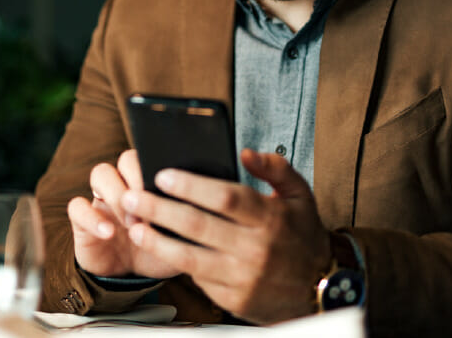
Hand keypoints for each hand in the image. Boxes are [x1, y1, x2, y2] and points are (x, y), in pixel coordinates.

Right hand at [66, 149, 182, 279]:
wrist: (133, 279)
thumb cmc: (161, 251)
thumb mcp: (181, 237)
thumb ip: (190, 219)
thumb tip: (207, 203)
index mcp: (149, 183)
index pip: (152, 156)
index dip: (157, 168)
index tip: (168, 189)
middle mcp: (125, 184)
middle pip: (125, 159)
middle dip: (138, 180)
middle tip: (149, 207)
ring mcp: (102, 199)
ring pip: (101, 173)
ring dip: (117, 194)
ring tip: (131, 222)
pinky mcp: (82, 219)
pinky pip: (77, 207)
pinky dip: (92, 217)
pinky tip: (109, 233)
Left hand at [120, 149, 331, 323]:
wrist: (319, 290)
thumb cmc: (303, 236)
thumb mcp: (300, 195)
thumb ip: (275, 168)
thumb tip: (245, 152)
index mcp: (271, 218)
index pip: (225, 198)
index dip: (191, 186)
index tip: (163, 175)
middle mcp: (256, 249)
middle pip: (198, 225)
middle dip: (159, 209)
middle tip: (132, 196)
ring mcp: (243, 277)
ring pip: (189, 257)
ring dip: (156, 241)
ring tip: (134, 225)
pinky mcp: (233, 299)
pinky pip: (198, 278)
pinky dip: (175, 263)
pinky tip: (157, 248)